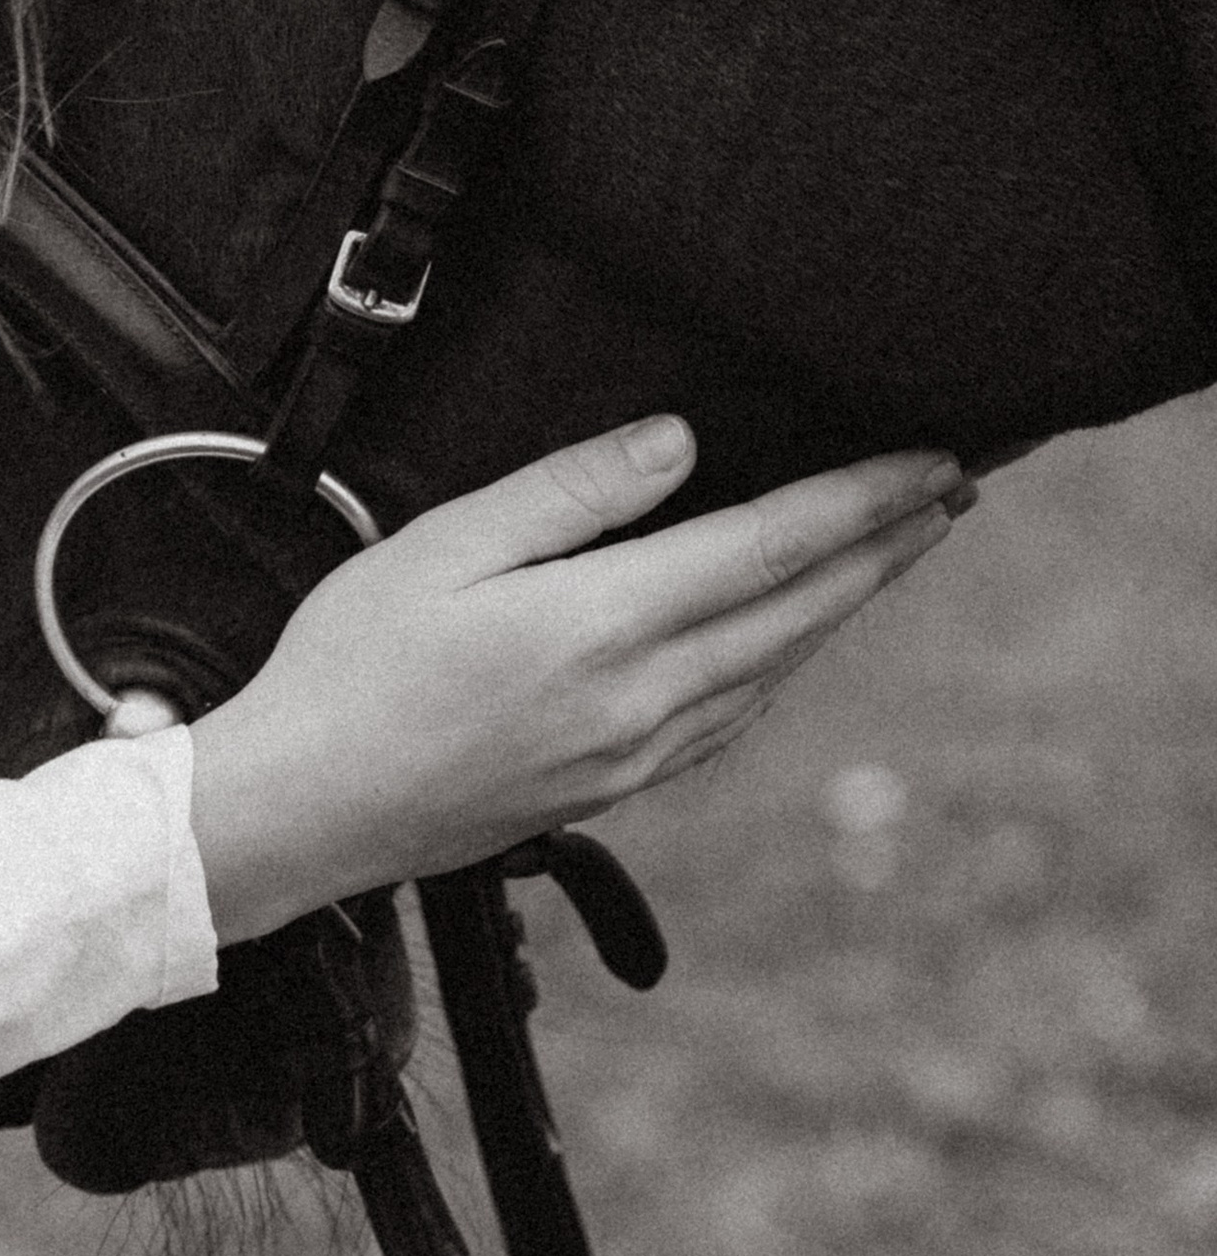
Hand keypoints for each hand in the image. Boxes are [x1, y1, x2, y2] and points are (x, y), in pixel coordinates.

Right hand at [186, 417, 968, 946]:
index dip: (864, 500)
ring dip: (846, 606)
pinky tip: (788, 645)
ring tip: (893, 554)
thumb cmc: (348, 667)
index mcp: (602, 625)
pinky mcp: (611, 789)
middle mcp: (640, 699)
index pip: (772, 546)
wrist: (301, 812)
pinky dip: (782, 666)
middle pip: (800, 611)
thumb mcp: (442, 548)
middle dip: (885, 548)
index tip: (934, 459)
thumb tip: (679, 444)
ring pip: (776, 669)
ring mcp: (632, 755)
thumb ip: (569, 492)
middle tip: (954, 494)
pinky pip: (731, 719)